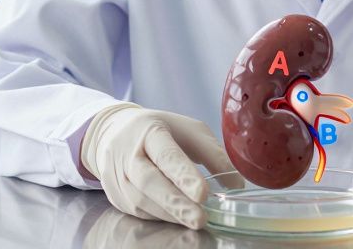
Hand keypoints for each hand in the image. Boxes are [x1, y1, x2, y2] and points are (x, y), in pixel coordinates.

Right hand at [79, 103, 238, 228]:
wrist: (114, 132)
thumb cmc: (161, 131)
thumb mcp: (189, 131)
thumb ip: (213, 154)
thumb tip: (238, 184)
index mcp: (150, 131)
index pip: (166, 155)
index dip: (184, 174)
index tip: (204, 193)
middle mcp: (128, 154)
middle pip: (149, 181)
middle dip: (175, 203)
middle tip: (200, 219)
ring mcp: (118, 177)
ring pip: (141, 201)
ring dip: (170, 214)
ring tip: (195, 220)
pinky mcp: (116, 195)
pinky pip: (138, 211)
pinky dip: (160, 217)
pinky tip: (178, 218)